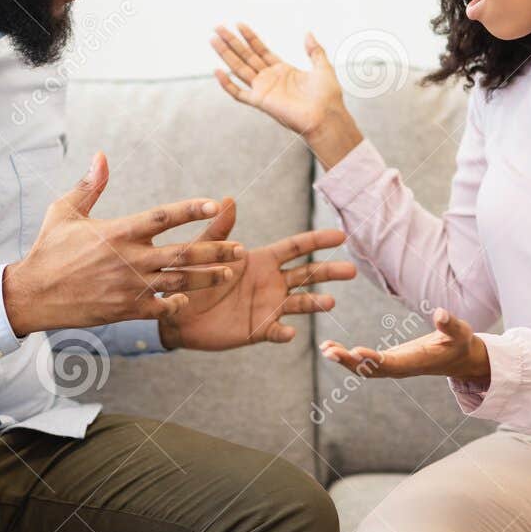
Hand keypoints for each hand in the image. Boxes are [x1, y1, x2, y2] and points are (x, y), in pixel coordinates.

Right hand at [3, 152, 244, 335]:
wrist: (33, 294)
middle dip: (216, 250)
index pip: (163, 217)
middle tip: (241, 249)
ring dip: (207, 278)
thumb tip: (101, 155)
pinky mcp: (125, 309)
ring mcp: (130, 286)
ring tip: (230, 274)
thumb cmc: (49, 249)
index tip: (215, 204)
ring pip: (179, 282)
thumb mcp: (65, 211)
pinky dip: (177, 305)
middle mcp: (129, 259)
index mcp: (118, 232)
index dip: (191, 209)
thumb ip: (90, 185)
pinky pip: (160, 308)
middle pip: (183, 253)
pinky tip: (190, 301)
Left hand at [159, 197, 357, 350]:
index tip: (341, 235)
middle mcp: (272, 283)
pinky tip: (289, 332)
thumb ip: (219, 229)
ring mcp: (268, 306)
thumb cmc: (192, 276)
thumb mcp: (205, 250)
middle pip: (308, 274)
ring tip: (330, 302)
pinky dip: (283, 332)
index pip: (297, 247)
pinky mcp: (258, 329)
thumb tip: (228, 199)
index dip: (318, 241)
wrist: (178, 312)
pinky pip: (276, 331)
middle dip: (329, 272)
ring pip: (300, 303)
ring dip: (315, 303)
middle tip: (352, 271)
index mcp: (263, 260)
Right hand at [210, 23, 364, 167]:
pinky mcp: (260, 102)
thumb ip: (314, 50)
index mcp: (282, 70)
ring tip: (214, 39)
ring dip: (226, 54)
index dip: (250, 37)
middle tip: (218, 28)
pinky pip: (238, 93)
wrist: (326, 116)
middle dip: (232, 42)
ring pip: (238, 69)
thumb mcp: (323, 67)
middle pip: (245, 56)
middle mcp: (270, 79)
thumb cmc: (327, 97)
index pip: (260, 50)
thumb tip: (308, 34)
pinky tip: (218, 72)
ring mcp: (263, 90)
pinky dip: (227, 84)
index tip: (239, 24)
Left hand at [319, 308, 491, 381]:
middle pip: (371, 369)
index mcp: (417, 362)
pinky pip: (363, 362)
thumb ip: (450, 324)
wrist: (459, 358)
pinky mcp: (388, 362)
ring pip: (364, 368)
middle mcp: (401, 368)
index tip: (357, 352)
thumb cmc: (460, 343)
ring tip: (325, 348)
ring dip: (343, 360)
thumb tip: (441, 313)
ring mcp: (393, 367)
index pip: (392, 363)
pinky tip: (330, 348)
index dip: (374, 360)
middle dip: (350, 362)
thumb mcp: (460, 332)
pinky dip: (346, 356)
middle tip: (329, 351)